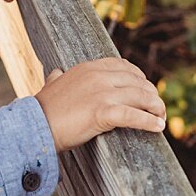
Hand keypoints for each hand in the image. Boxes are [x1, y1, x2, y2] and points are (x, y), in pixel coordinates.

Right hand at [34, 57, 166, 151]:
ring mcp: (101, 93)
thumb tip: (55, 73)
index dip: (141, 80)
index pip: (125, 67)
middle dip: (152, 96)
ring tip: (161, 120)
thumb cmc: (43, 111)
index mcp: (89, 67)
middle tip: (158, 110)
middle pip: (138, 82)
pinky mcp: (102, 112)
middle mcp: (98, 76)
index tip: (147, 92)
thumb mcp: (52, 85)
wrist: (33, 127)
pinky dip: (149, 122)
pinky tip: (158, 128)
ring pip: (141, 97)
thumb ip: (57, 77)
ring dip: (156, 109)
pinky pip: (134, 116)